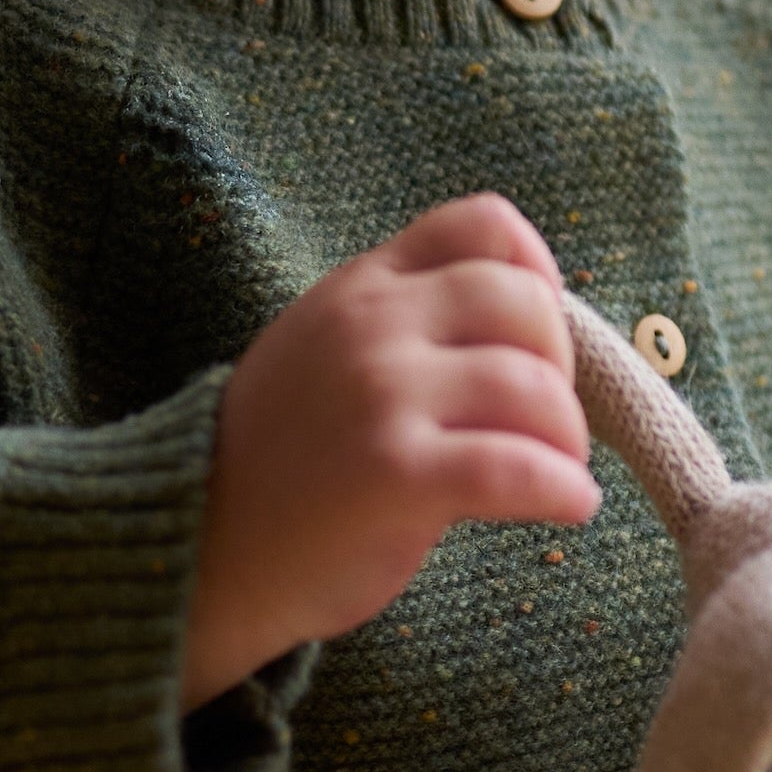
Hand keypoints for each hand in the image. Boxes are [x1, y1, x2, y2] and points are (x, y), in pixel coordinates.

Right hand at [182, 195, 598, 708]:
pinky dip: (562, 488)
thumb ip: (406, 323)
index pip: (484, 224)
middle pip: (526, 305)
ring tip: (559, 472)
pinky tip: (570, 506)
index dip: (541, 272)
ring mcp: (380, 396)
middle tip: (548, 425)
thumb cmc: (281, 461)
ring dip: (569, 439)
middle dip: (562, 367)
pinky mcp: (394, 475)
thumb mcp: (328, 350)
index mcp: (363, 286)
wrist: (202, 546)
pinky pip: (515, 467)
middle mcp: (372, 325)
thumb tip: (531, 332)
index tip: (540, 339)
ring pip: (532, 388)